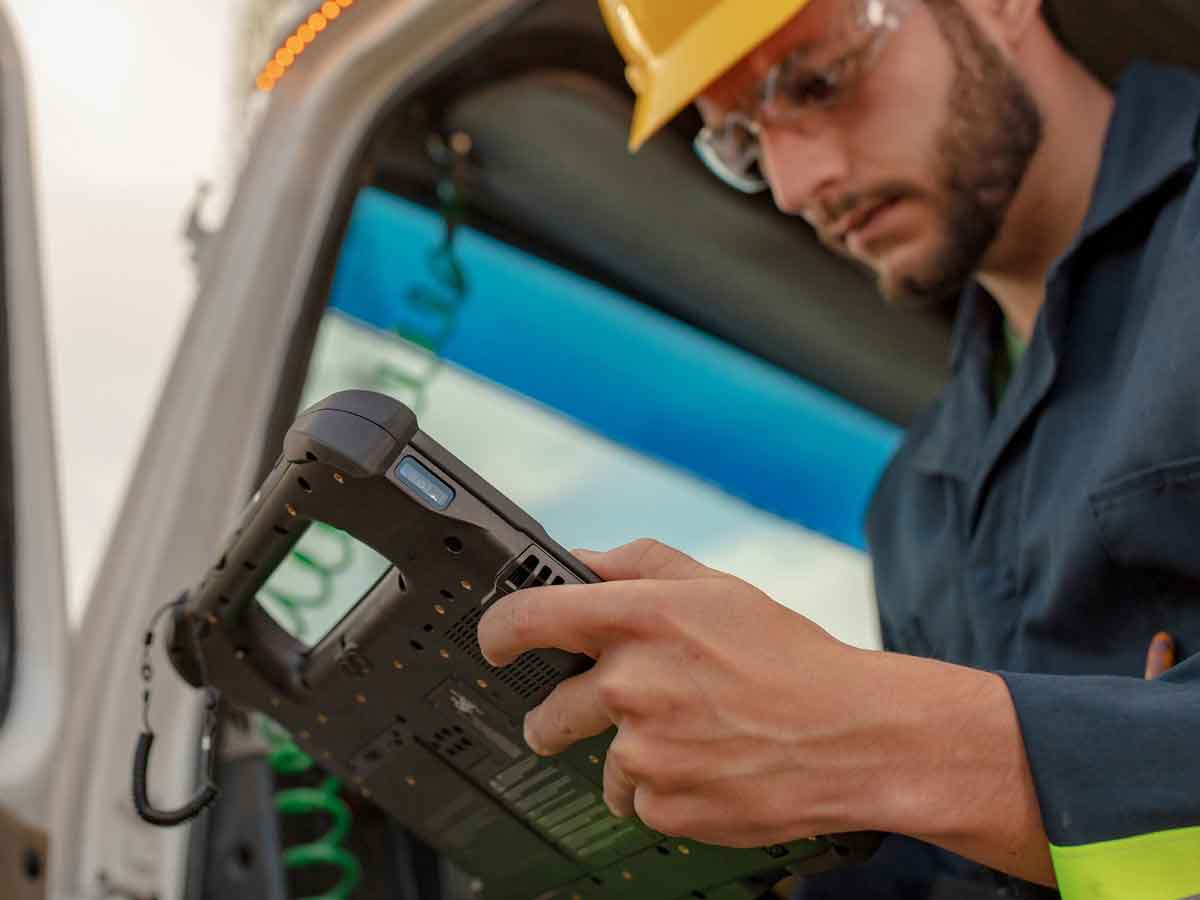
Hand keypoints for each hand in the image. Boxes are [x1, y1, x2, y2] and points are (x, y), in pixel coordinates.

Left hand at [476, 538, 873, 846]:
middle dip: (559, 719)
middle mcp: (632, 684)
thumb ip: (637, 565)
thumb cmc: (789, 658)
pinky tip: (707, 767)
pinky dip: (664, 789)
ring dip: (629, 756)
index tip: (494, 645)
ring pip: (600, 764)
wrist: (852, 734)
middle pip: (547, 715)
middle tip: (598, 715)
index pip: (525, 619)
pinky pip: (637, 801)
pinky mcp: (664, 803)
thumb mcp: (716, 587)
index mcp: (640, 619)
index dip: (496, 633)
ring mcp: (644, 750)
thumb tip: (580, 561)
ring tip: (688, 739)